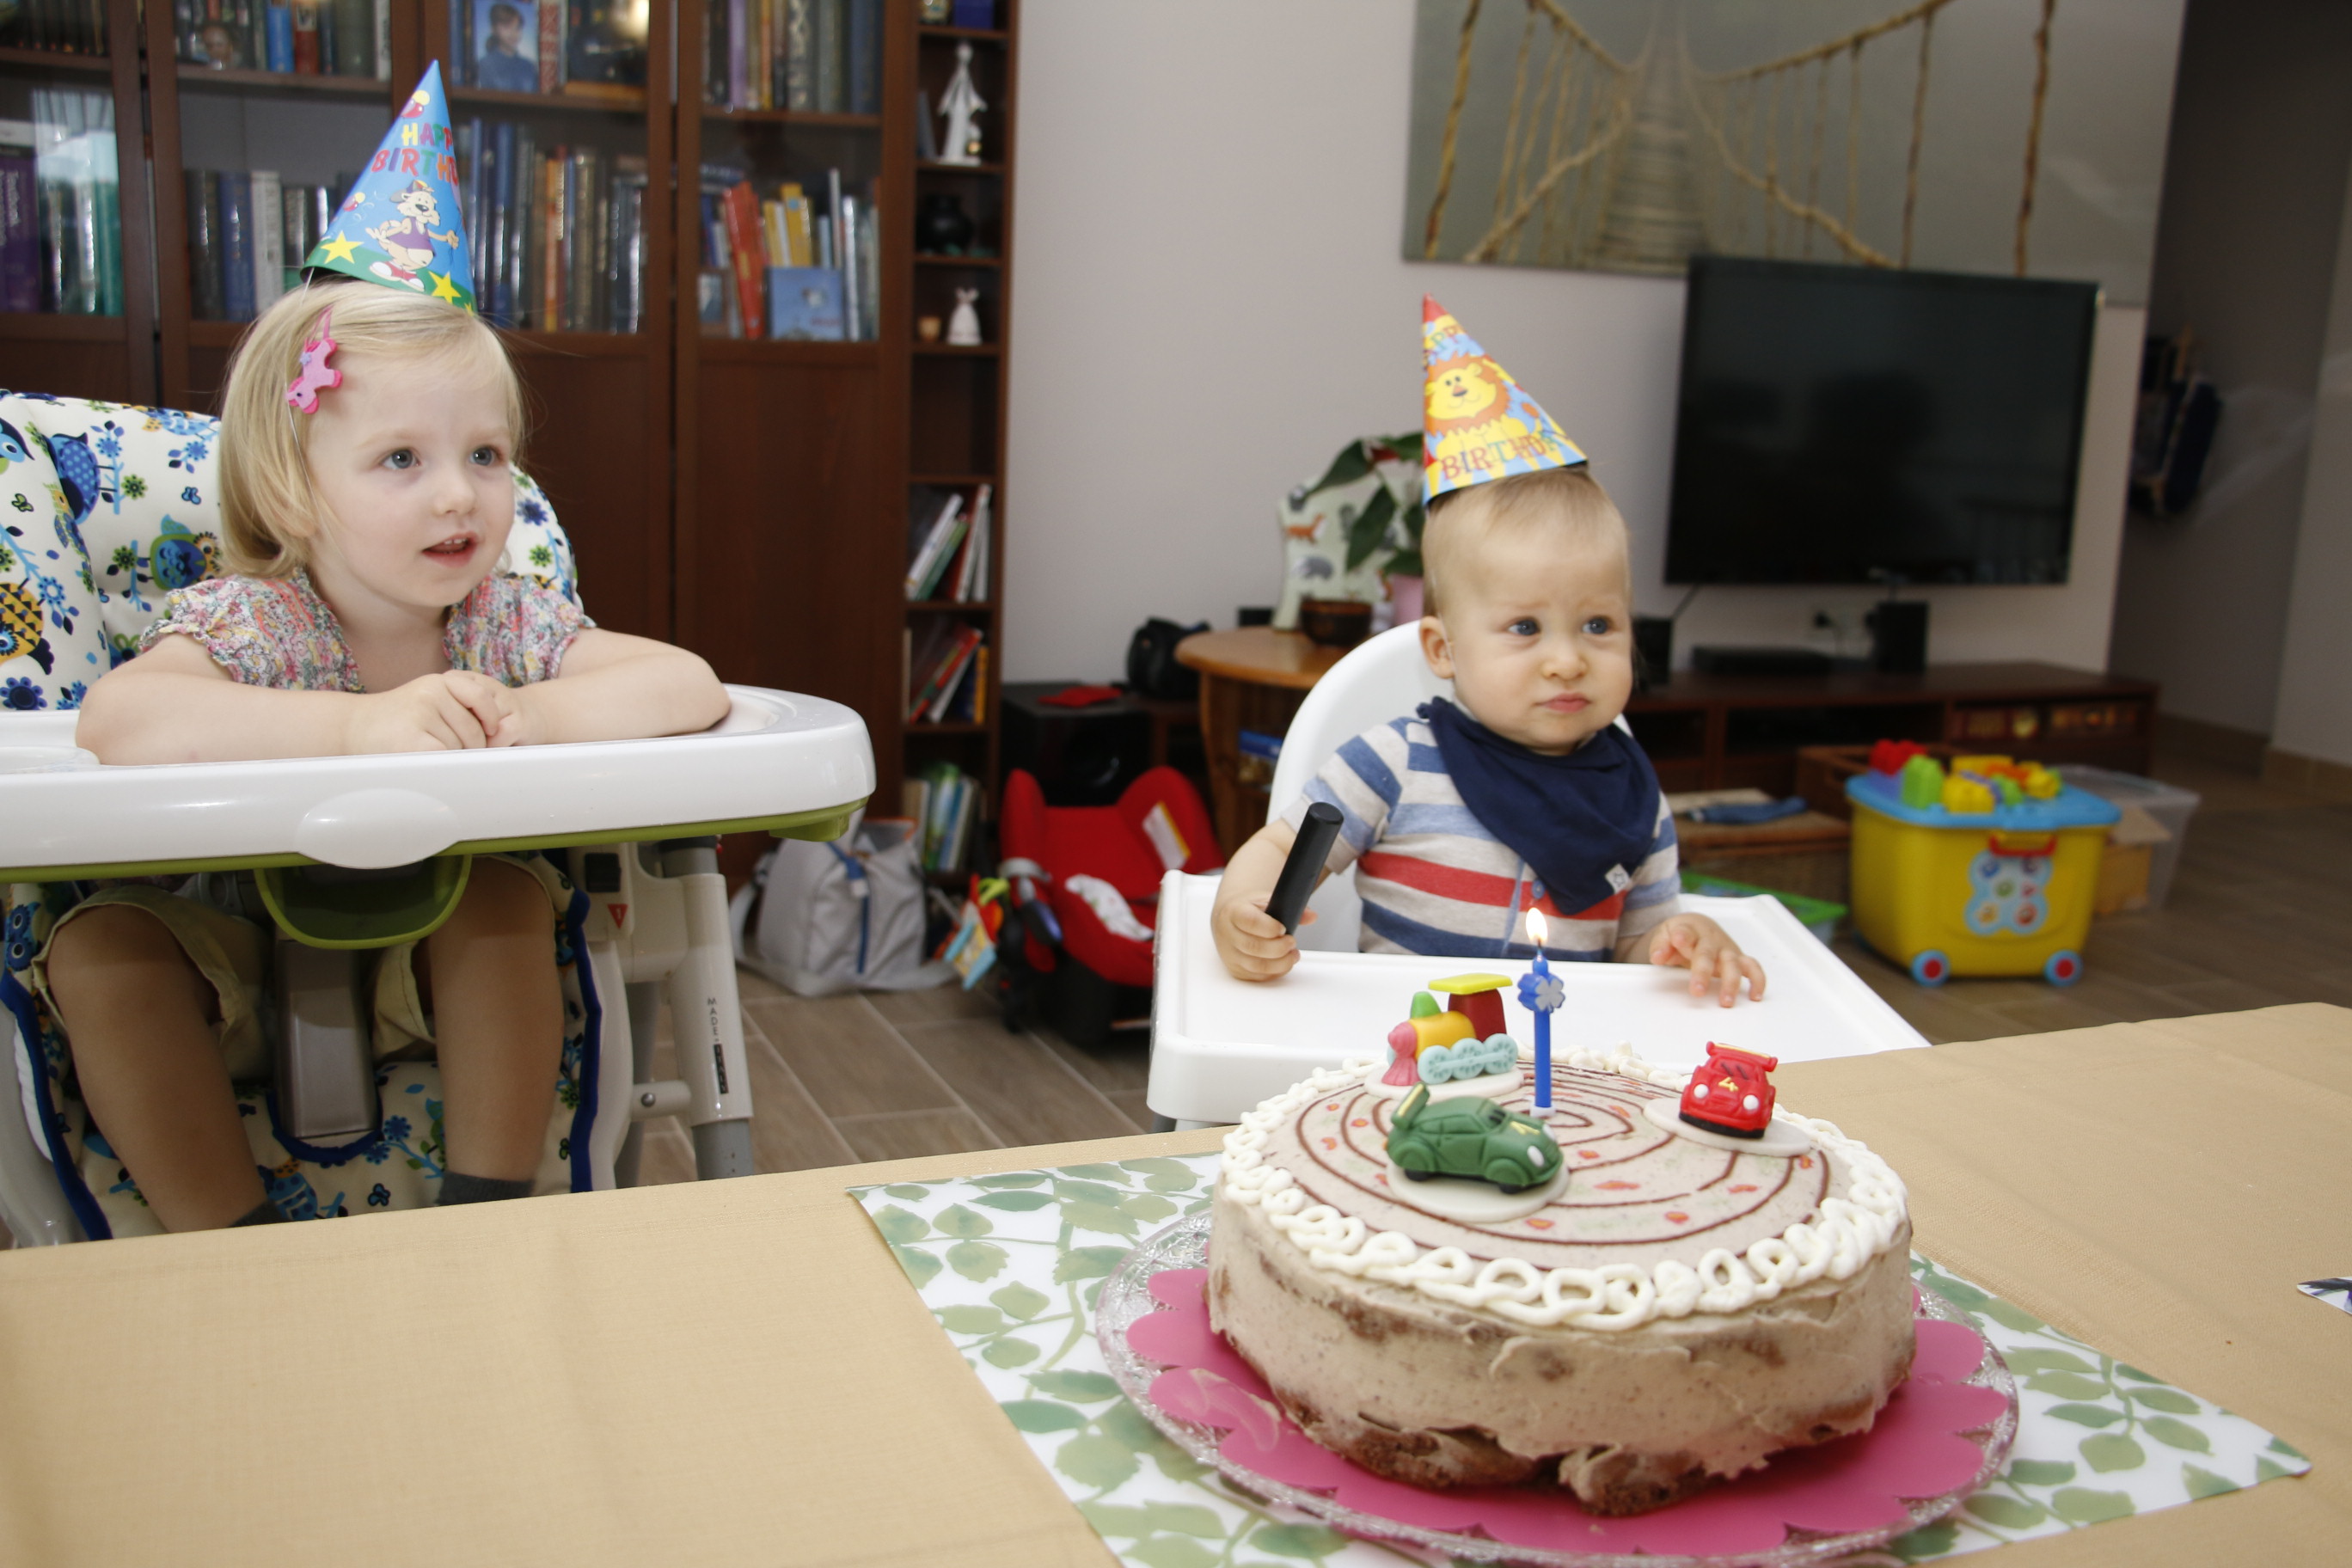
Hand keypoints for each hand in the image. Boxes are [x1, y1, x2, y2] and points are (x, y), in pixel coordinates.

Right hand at [345, 671, 524, 753]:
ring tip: (422, 751)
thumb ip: (457, 707)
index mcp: (438, 682)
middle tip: (441, 750)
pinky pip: (446, 759)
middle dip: (468, 747)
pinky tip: (425, 762)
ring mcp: (421, 715)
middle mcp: (431, 694)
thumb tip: (498, 732)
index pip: (482, 697)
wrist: (350, 728)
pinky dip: (442, 766)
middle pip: (475, 731)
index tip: (490, 732)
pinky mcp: (413, 741)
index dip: (491, 718)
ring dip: (450, 758)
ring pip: (461, 749)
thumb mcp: (426, 701)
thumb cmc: (394, 720)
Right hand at [1211, 890, 1314, 982]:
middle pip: (1254, 947)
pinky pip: (1258, 976)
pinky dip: (1276, 972)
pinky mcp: (1236, 969)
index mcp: (1233, 912)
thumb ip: (1290, 907)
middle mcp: (1227, 934)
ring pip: (1257, 966)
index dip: (1270, 927)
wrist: (1230, 920)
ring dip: (1281, 963)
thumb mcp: (1267, 901)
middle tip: (1292, 942)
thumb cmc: (1250, 909)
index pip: (1249, 921)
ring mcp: (1230, 954)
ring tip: (1292, 954)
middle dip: (1279, 947)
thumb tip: (1311, 916)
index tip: (1283, 929)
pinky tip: (1284, 962)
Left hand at [1646, 913, 1766, 1006]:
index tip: (1678, 940)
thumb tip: (1657, 957)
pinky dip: (1757, 981)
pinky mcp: (1738, 959)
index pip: (1686, 932)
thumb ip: (1660, 946)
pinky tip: (1755, 996)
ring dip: (1731, 983)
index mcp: (1691, 931)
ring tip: (1725, 1001)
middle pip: (1708, 955)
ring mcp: (1726, 950)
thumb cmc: (1682, 933)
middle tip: (1697, 990)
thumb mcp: (1665, 935)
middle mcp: (1711, 940)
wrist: (1698, 926)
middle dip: (1703, 973)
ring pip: (1733, 964)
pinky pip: (1753, 969)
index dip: (1682, 936)